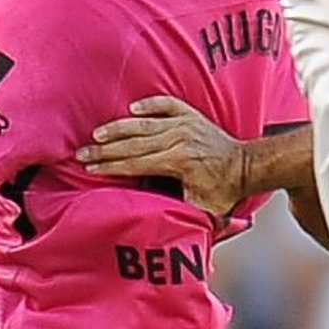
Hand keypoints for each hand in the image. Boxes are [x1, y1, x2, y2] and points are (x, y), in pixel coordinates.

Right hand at [78, 96, 246, 217]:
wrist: (246, 166)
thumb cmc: (224, 191)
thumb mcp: (202, 209)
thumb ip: (179, 214)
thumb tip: (155, 224)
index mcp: (178, 162)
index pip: (135, 163)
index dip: (111, 167)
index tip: (90, 170)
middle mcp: (179, 139)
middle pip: (133, 143)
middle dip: (104, 150)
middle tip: (82, 153)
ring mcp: (185, 124)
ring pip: (144, 124)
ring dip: (118, 128)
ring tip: (97, 134)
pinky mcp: (191, 115)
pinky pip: (166, 105)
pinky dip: (149, 105)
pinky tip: (133, 109)